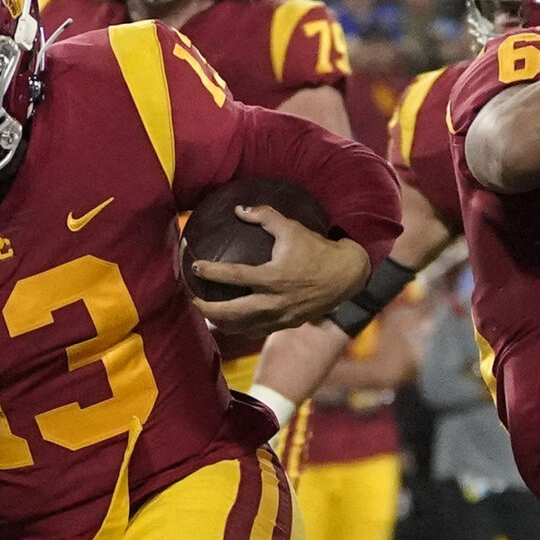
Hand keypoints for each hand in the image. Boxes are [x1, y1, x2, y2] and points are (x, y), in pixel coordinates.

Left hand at [189, 205, 371, 338]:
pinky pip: (257, 330)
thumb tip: (238, 209)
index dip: (211, 272)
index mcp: (273, 277)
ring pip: (243, 327)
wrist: (346, 277)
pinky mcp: (287, 324)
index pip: (234, 276)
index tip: (195, 267)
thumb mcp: (292, 228)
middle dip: (207, 309)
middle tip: (192, 300)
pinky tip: (231, 322)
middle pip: (232, 312)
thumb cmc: (317, 249)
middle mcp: (274, 302)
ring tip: (207, 315)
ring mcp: (281, 317)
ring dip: (221, 322)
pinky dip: (241, 327)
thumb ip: (264, 216)